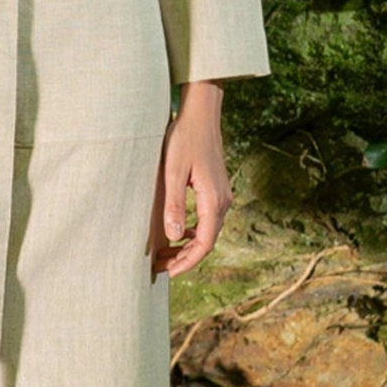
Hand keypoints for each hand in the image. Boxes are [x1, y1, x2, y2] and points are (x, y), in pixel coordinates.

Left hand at [152, 79, 232, 276]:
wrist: (201, 113)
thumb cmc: (185, 138)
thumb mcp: (173, 171)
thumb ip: (174, 204)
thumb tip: (172, 236)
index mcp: (213, 201)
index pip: (203, 244)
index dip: (187, 262)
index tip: (169, 273)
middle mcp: (222, 202)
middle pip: (207, 241)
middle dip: (186, 258)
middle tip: (163, 268)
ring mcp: (222, 195)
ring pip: (208, 231)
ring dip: (189, 246)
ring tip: (167, 254)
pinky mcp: (217, 189)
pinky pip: (207, 219)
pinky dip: (193, 231)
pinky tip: (179, 231)